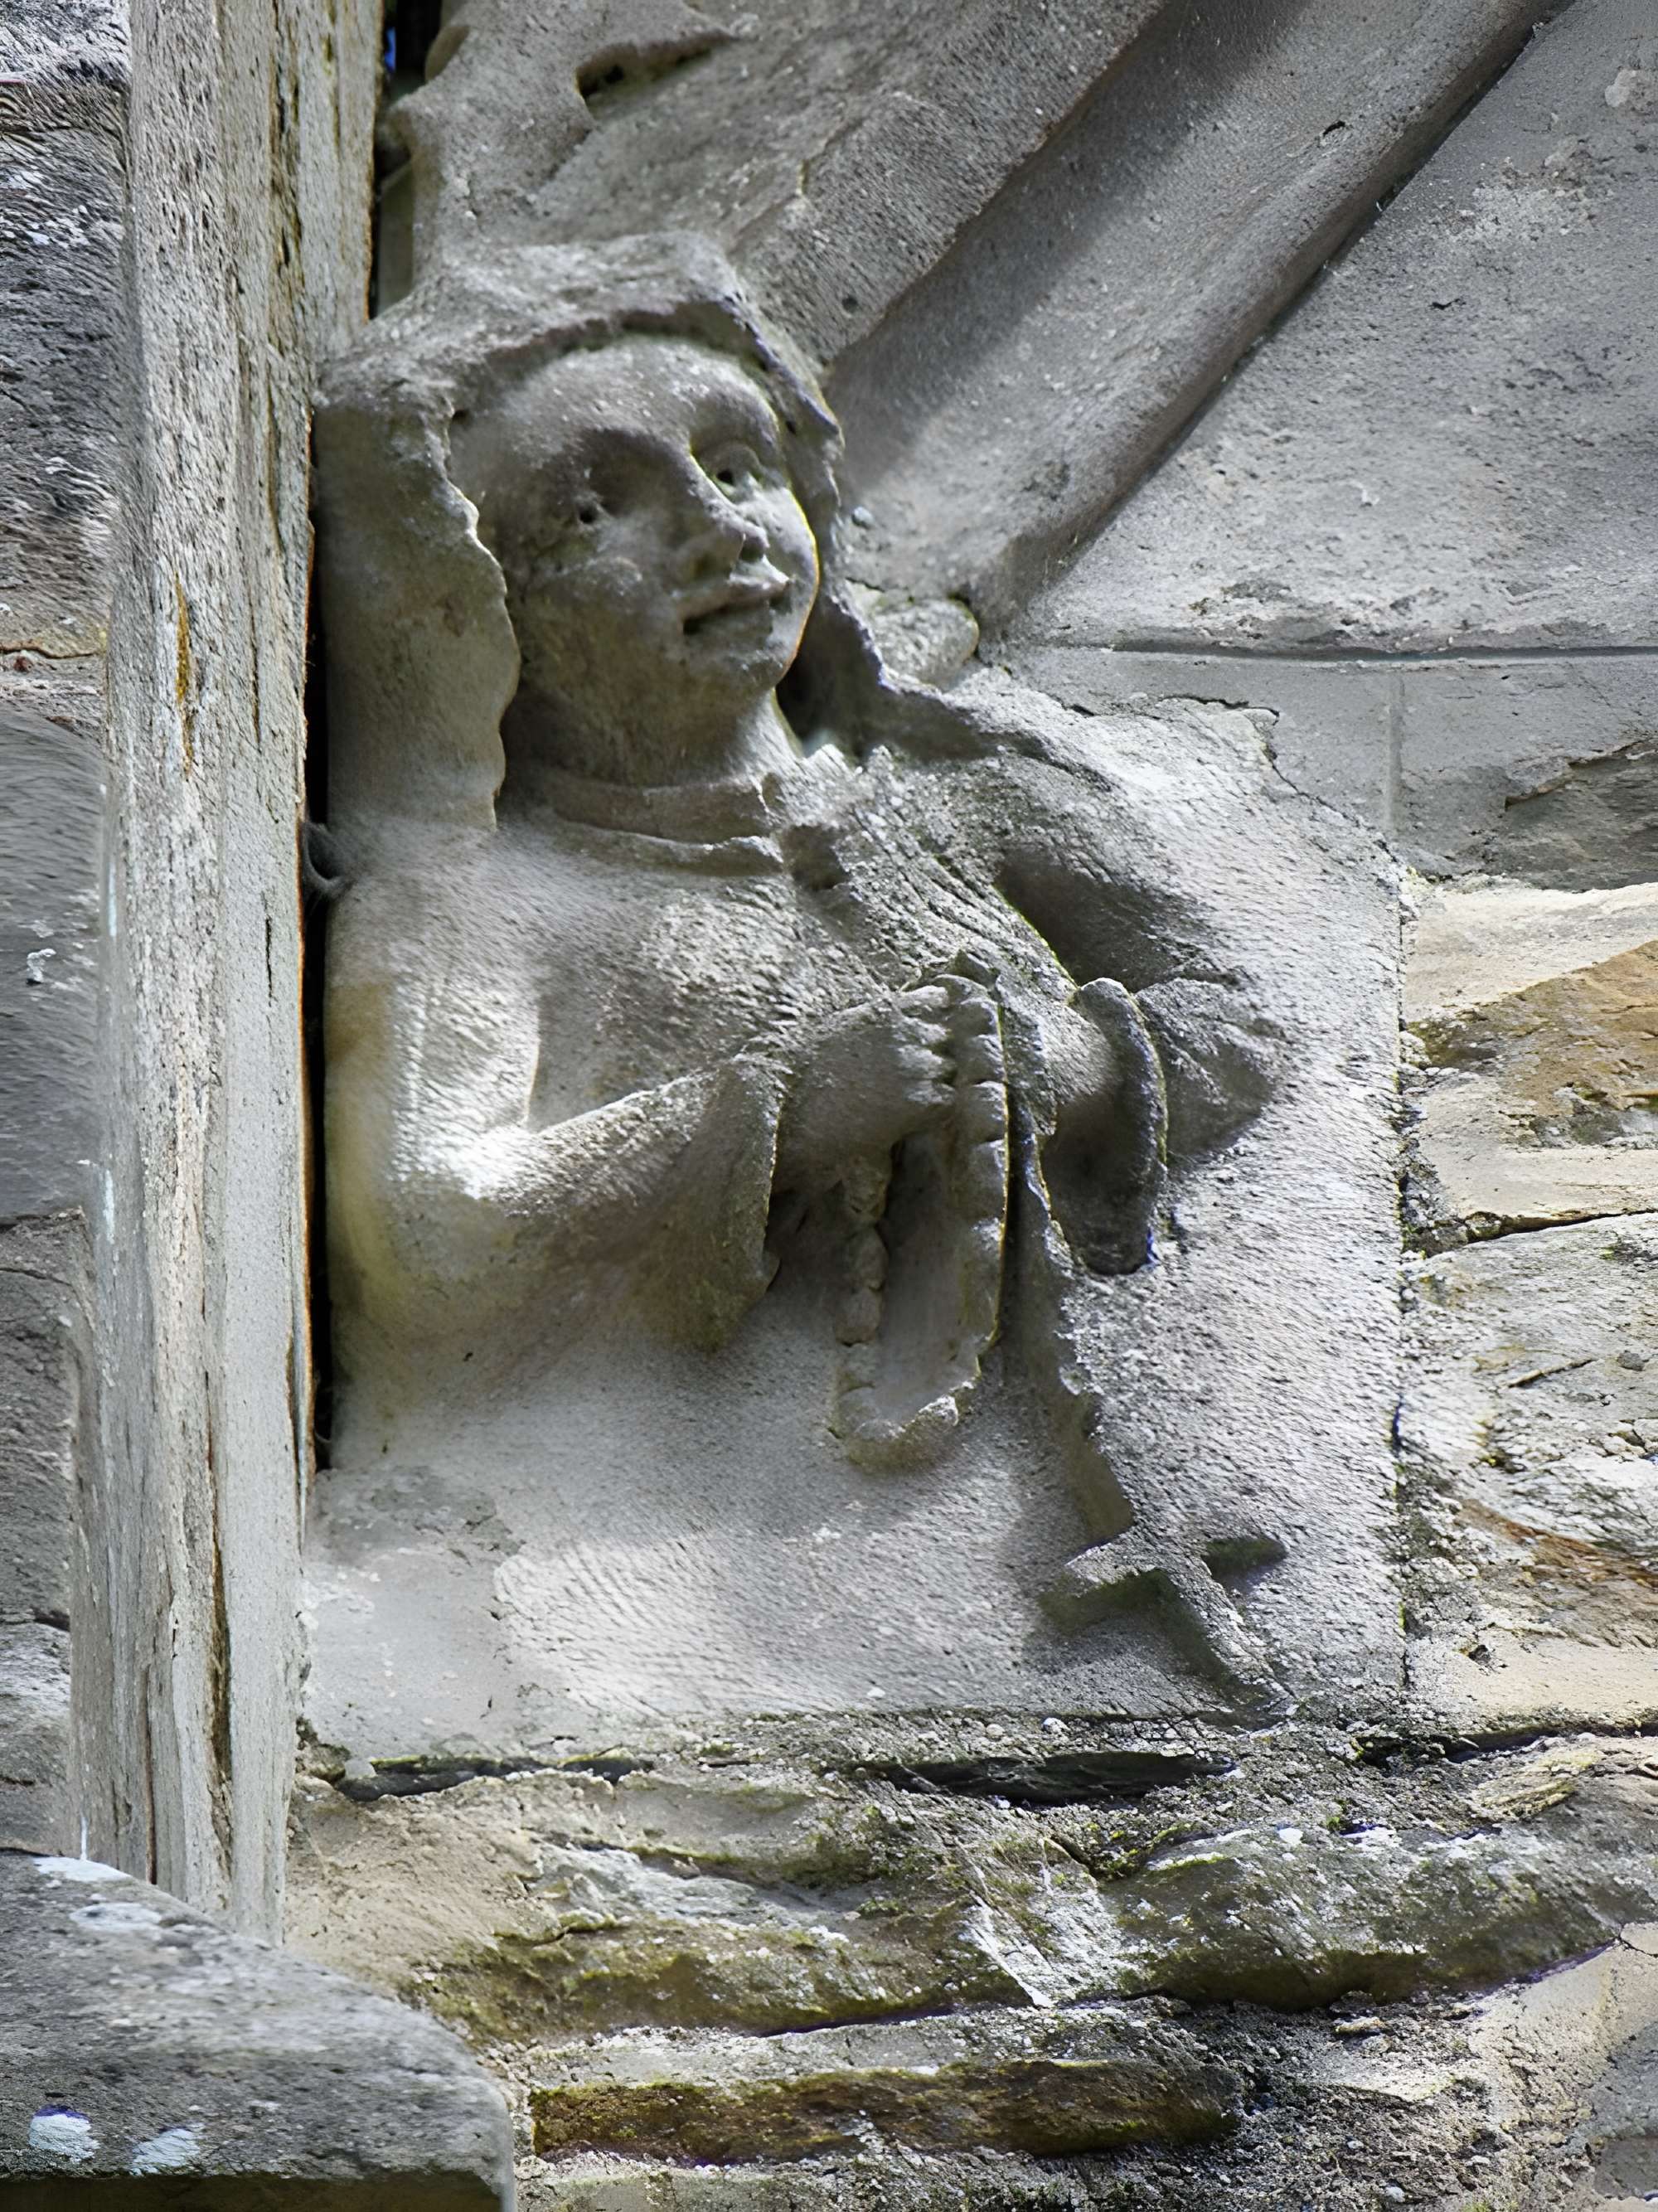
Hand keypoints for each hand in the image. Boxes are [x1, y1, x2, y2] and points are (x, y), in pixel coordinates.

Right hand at [776, 985, 960, 1189]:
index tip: (923, 1031)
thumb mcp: (838, 1028)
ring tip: (901, 1098)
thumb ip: (873, 1017)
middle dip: (931, 1052)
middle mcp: (907, 1034)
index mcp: (887, 1011)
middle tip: (905, 1075)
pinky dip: (934, 1108)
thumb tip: (895, 1011)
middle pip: (945, 1038)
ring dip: (933, 1081)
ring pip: (948, 1069)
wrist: (799, 1114)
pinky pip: (947, 1099)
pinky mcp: (921, 1100)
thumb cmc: (807, 1073)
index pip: (937, 999)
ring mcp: (917, 1067)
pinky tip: (907, 1115)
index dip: (932, 1016)